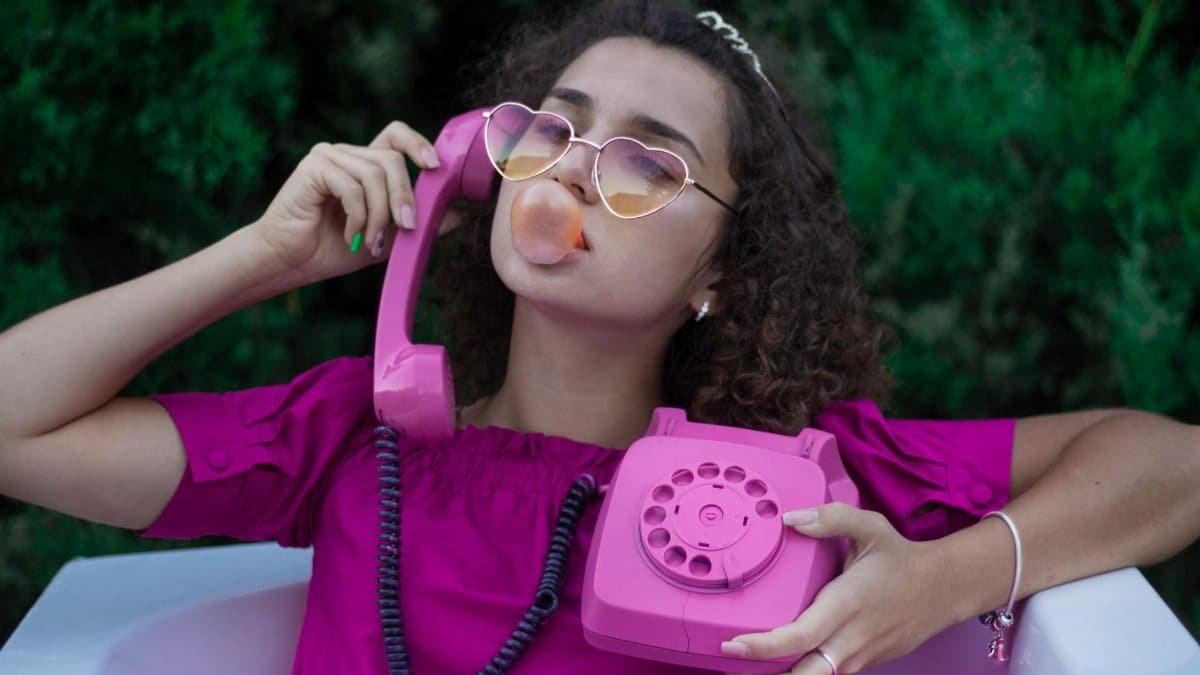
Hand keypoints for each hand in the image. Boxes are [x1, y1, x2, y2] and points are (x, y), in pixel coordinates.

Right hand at [249, 120, 464, 284]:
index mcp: (364, 165)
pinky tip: (352, 236)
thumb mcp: (390, 238)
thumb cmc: (335, 249)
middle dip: (404, 196)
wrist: (292, 262)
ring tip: (372, 241)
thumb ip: (421, 223)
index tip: (433, 166)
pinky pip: (351, 186)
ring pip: (375, 174)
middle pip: (392, 159)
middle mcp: (347, 155)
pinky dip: (358, 216)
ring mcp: (329, 157)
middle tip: (407, 228)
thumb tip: (461, 215)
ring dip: (379, 214)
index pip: (395, 136)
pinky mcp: (313, 167)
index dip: (417, 142)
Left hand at [722, 503, 957, 673]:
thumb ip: (831, 519)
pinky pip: (829, 674)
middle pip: (805, 674)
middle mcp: (852, 638)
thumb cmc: (901, 558)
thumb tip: (791, 519)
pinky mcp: (865, 663)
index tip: (734, 645)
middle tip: (730, 665)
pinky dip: (803, 671)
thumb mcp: (870, 527)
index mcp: (847, 604)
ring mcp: (860, 657)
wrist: (945, 589)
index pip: (800, 637)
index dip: (764, 646)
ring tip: (747, 666)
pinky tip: (781, 662)